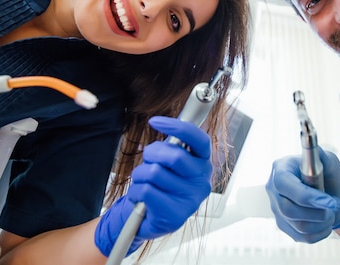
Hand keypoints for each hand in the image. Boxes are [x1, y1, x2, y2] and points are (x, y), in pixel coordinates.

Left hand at [95, 116, 212, 256]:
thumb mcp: (170, 162)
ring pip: (155, 173)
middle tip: (147, 159)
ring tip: (144, 183)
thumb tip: (163, 120)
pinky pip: (146, 191)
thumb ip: (172, 144)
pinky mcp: (174, 216)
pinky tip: (141, 198)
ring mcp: (190, 200)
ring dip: (140, 175)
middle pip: (175, 156)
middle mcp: (202, 182)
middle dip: (152, 153)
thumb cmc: (162, 185)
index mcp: (204, 164)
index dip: (178, 127)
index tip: (155, 121)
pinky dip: (136, 191)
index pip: (199, 140)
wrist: (152, 219)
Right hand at [265, 147, 339, 242]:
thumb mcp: (329, 161)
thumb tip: (316, 152)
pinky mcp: (284, 225)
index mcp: (281, 169)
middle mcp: (274, 189)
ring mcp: (277, 209)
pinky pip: (302, 237)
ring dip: (321, 221)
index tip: (329, 201)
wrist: (332, 195)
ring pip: (298, 225)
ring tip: (330, 212)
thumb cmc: (328, 175)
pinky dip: (319, 231)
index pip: (284, 184)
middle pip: (288, 209)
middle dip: (317, 211)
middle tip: (333, 205)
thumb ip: (322, 156)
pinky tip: (324, 221)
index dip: (306, 196)